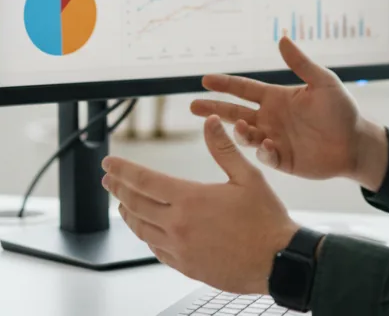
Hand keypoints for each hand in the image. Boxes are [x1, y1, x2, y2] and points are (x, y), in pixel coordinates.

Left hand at [102, 115, 298, 294]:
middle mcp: (179, 225)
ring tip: (123, 203)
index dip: (124, 170)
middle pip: (136, 204)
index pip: (145, 180)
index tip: (109, 163)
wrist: (278, 261)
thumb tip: (211, 123)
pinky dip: (146, 235)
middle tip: (109, 180)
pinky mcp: (186, 265)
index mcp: (191, 199)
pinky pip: (156, 249)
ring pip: (142, 229)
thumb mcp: (248, 177)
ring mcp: (180, 248)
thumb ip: (224, 149)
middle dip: (118, 189)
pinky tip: (148, 230)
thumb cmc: (266, 219)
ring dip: (128, 213)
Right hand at [190, 37, 387, 188]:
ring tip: (237, 126)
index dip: (224, 84)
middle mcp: (270, 118)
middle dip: (213, 109)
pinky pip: (265, 156)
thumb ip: (301, 63)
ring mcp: (273, 139)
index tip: (204, 80)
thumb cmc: (341, 110)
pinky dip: (262, 150)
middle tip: (192, 106)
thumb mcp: (323, 82)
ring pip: (244, 135)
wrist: (355, 142)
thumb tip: (282, 38)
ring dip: (237, 131)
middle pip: (234, 112)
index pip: (244, 89)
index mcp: (276, 98)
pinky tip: (266, 145)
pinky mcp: (281, 160)